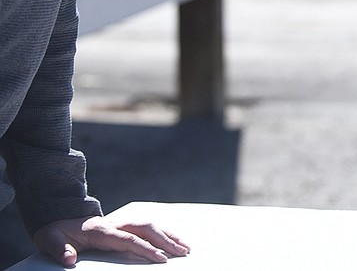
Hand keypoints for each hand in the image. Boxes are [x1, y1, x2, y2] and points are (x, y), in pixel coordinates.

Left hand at [33, 215, 189, 266]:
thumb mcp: (50, 241)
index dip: (146, 249)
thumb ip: (59, 250)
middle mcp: (115, 224)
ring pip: (151, 226)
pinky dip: (163, 233)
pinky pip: (147, 228)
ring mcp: (120, 223)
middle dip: (166, 241)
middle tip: (181, 253)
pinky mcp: (123, 226)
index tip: (161, 259)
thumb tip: (68, 259)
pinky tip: (172, 240)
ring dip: (169, 235)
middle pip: (147, 229)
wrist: (56, 218)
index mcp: (102, 229)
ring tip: (185, 247)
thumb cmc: (55, 232)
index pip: (129, 239)